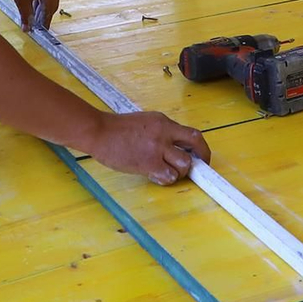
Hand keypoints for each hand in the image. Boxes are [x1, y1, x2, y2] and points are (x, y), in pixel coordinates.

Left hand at [3, 0, 60, 29]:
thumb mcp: (21, 0)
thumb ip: (25, 16)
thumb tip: (27, 29)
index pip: (49, 10)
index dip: (45, 21)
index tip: (41, 31)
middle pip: (51, 5)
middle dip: (44, 15)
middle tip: (37, 26)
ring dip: (41, 8)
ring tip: (33, 17)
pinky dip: (39, 0)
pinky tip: (33, 6)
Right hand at [89, 111, 210, 184]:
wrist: (100, 132)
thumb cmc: (118, 129)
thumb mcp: (146, 122)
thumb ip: (162, 132)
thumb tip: (176, 147)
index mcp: (164, 122)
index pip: (193, 134)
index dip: (202, 148)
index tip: (202, 157)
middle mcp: (164, 133)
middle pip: (195, 146)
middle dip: (198, 160)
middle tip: (194, 170)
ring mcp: (157, 148)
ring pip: (183, 164)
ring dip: (179, 172)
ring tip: (167, 171)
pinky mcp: (148, 163)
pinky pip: (167, 176)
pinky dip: (165, 179)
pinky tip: (156, 175)